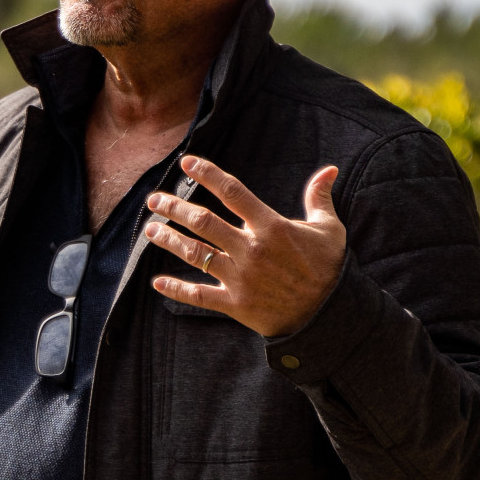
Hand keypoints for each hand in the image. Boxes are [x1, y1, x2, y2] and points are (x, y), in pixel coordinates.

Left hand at [145, 156, 345, 337]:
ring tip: (150, 228)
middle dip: (175, 208)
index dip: (207, 174)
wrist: (329, 316)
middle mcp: (251, 249)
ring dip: (169, 239)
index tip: (187, 164)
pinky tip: (157, 283)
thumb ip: (320, 198)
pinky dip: (177, 289)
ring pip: (195, 254)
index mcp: (272, 227)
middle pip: (204, 222)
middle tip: (155, 200)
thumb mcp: (329, 229)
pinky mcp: (235, 304)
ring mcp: (241, 278)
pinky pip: (199, 295)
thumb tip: (330, 170)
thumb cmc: (329, 269)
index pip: (233, 192)